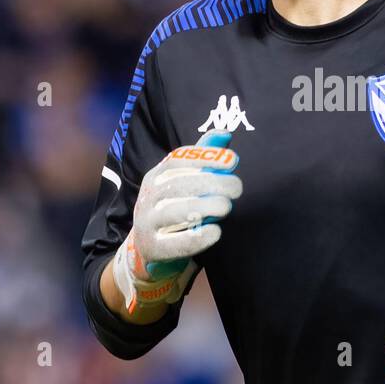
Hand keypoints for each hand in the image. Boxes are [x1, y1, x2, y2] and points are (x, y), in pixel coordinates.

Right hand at [112, 130, 241, 314]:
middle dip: (212, 183)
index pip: (177, 160)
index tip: (232, 160)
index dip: (205, 158)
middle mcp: (148, 197)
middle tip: (237, 188)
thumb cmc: (175, 207)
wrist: (149, 247)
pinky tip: (215, 232)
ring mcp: (148, 223)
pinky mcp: (154, 249)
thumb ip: (204, 158)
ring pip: (175, 212)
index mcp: (156, 176)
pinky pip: (175, 244)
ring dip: (205, 207)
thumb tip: (225, 134)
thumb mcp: (184, 181)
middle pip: (179, 185)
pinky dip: (197, 238)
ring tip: (226, 207)